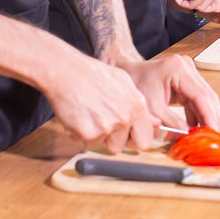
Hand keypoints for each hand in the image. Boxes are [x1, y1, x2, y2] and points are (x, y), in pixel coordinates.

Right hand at [40, 49, 156, 153]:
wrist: (67, 71)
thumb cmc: (92, 74)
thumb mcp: (123, 82)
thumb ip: (136, 105)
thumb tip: (152, 123)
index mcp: (137, 105)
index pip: (145, 139)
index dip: (132, 139)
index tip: (124, 136)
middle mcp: (125, 117)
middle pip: (121, 147)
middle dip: (112, 141)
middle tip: (102, 125)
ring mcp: (107, 127)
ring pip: (102, 144)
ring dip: (95, 135)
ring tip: (89, 113)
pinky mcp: (88, 133)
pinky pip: (86, 142)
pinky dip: (80, 133)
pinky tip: (79, 115)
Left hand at [118, 55, 219, 133]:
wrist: (127, 72)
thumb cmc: (135, 84)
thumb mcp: (151, 107)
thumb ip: (171, 122)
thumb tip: (188, 137)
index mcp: (178, 68)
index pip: (202, 96)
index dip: (210, 117)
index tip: (215, 134)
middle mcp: (187, 67)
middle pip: (209, 97)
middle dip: (214, 120)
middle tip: (219, 139)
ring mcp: (189, 73)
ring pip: (206, 100)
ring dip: (209, 119)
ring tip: (213, 138)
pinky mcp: (187, 81)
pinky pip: (199, 101)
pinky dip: (200, 116)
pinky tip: (202, 131)